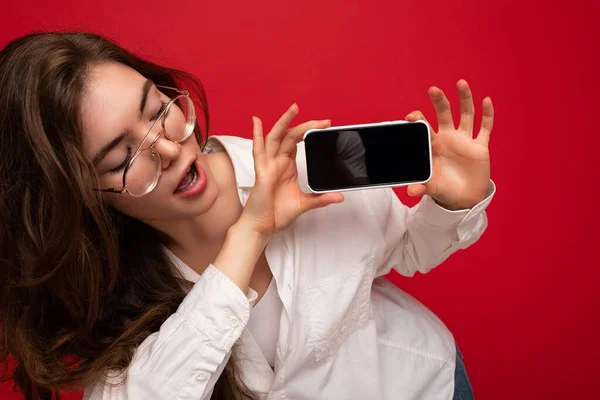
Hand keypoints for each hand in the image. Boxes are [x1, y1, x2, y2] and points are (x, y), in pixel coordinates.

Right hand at [238, 104, 344, 237]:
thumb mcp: (305, 204)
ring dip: (284, 122)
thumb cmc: (277, 214)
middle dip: (305, 125)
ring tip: (294, 109)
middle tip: (324, 121)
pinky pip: (258, 151)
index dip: (309, 131)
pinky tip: (256, 121)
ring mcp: (268, 166)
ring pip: (275, 138)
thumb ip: (321, 198)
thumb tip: (339, 196)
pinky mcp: (262, 173)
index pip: (297, 141)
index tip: (325, 126)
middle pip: (290, 136)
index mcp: (286, 166)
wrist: (263, 227)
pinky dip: (257, 135)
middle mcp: (277, 162)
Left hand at [405, 79, 493, 209]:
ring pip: (465, 115)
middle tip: (433, 89)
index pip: (425, 127)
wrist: (464, 198)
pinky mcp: (480, 147)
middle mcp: (449, 138)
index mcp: (434, 145)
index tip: (411, 115)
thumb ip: (422, 187)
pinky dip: (487, 115)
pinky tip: (486, 101)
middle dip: (439, 102)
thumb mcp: (432, 188)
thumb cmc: (444, 189)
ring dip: (464, 99)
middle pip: (444, 114)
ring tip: (461, 83)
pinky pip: (485, 128)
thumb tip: (411, 192)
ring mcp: (465, 141)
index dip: (419, 120)